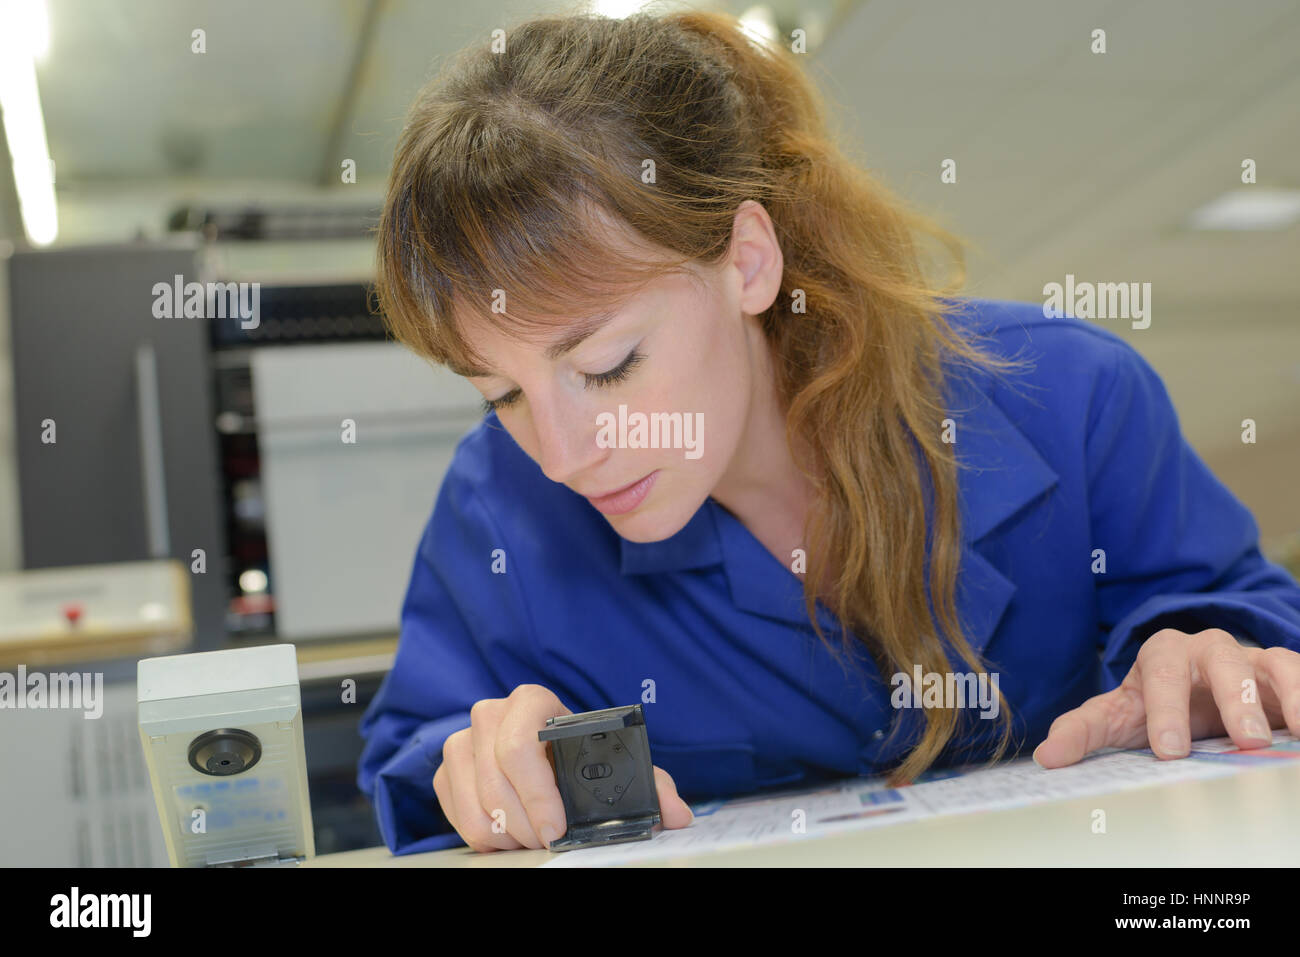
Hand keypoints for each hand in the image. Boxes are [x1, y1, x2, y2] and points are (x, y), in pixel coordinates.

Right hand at [432, 684, 693, 851]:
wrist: (541, 750)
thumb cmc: (577, 754)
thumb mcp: (614, 762)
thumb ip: (650, 784)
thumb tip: (677, 813)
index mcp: (532, 702)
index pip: (520, 744)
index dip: (536, 793)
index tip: (556, 830)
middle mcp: (491, 714)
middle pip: (495, 780)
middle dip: (526, 823)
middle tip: (550, 842)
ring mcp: (462, 741)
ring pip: (474, 803)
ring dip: (506, 834)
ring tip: (533, 838)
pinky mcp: (447, 771)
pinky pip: (456, 815)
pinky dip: (485, 835)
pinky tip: (511, 834)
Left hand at [1032, 628, 1299, 767]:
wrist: (1191, 695)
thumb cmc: (1152, 706)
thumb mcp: (1116, 718)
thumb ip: (1082, 733)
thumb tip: (1047, 758)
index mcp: (1160, 655)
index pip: (1160, 672)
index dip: (1165, 708)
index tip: (1169, 751)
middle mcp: (1207, 649)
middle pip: (1220, 658)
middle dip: (1232, 697)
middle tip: (1244, 742)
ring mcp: (1249, 659)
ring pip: (1270, 663)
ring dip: (1282, 696)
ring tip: (1288, 738)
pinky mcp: (1280, 674)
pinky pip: (1298, 674)